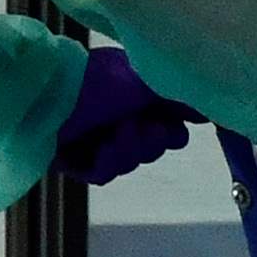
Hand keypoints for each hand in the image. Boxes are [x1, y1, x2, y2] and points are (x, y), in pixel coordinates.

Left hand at [51, 46, 192, 185]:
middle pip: (155, 145)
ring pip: (132, 162)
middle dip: (150, 141)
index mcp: (133, 91)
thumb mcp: (145, 83)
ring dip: (126, 151)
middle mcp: (118, 113)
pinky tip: (97, 150)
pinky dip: (105, 163)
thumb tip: (212, 108)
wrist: (44, 101)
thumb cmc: (95, 83)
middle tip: (139, 127)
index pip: (170, 119)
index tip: (174, 123)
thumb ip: (180, 96)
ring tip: (112, 135)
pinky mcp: (77, 160)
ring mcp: (96, 137)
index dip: (174, 127)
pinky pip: (105, 174)